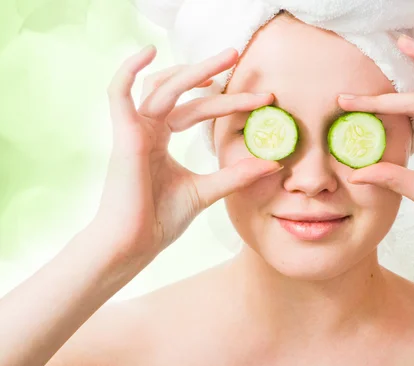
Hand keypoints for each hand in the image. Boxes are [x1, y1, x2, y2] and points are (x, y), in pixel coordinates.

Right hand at [93, 46, 281, 262]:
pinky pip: (119, 93)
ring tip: (224, 59)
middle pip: (180, 90)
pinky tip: (148, 52)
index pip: (197, 109)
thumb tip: (274, 163)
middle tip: (238, 56)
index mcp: (161, 138)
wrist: (134, 246)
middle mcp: (148, 128)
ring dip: (191, 70)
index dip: (228, 103)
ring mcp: (134, 130)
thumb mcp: (208, 191)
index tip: (262, 100)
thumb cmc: (160, 220)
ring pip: (161, 87)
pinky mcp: (124, 136)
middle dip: (210, 73)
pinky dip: (128, 70)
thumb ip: (236, 174)